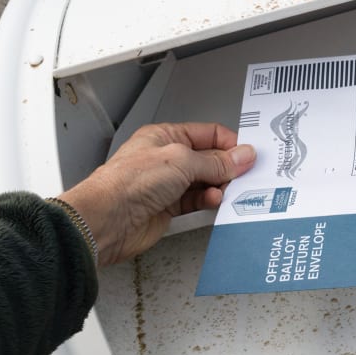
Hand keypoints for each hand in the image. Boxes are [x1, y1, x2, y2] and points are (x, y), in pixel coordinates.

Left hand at [59, 122, 254, 265]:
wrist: (107, 220)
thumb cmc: (128, 183)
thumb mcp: (181, 161)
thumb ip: (215, 162)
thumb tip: (241, 156)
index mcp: (166, 136)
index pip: (207, 134)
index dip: (229, 144)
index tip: (248, 156)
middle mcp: (166, 159)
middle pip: (208, 160)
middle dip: (227, 168)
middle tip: (244, 175)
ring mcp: (167, 185)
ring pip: (205, 184)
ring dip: (218, 188)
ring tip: (226, 191)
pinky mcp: (168, 209)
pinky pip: (197, 204)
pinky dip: (208, 203)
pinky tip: (213, 203)